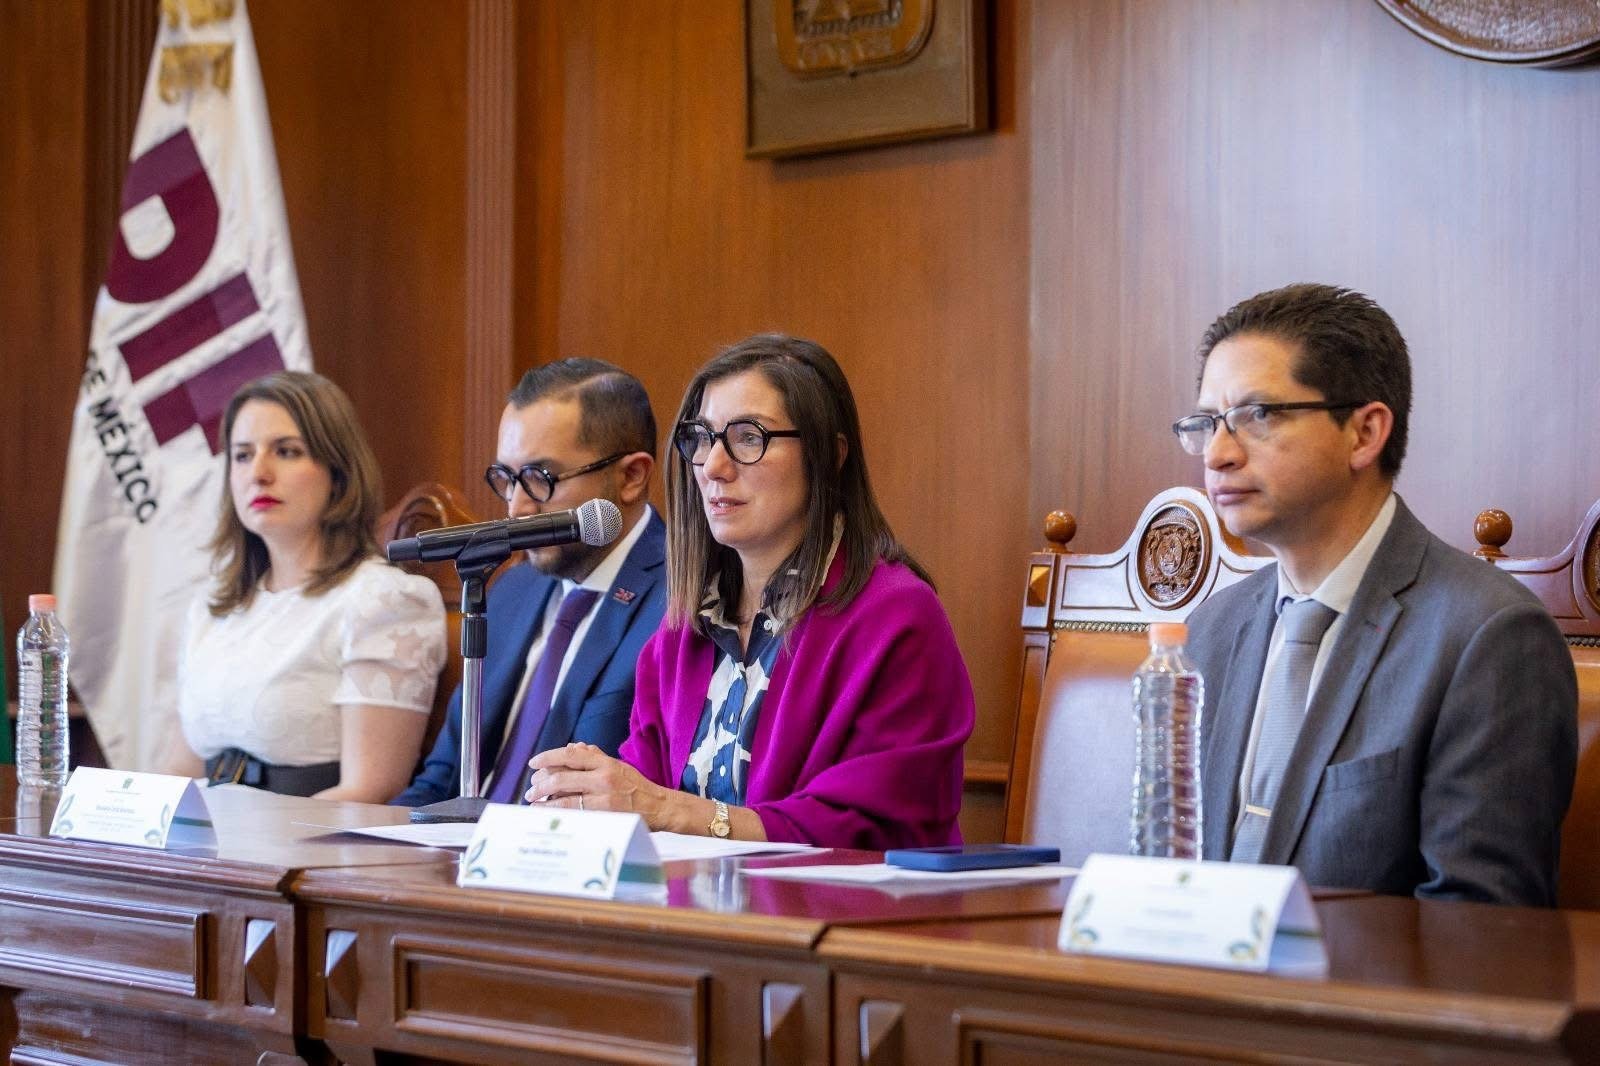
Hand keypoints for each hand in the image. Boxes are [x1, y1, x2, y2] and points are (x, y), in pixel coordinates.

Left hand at [526, 743, 670, 825]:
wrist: (659, 806)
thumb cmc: (637, 786)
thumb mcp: (617, 765)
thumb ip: (595, 756)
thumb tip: (572, 746)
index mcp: (605, 762)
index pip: (569, 755)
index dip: (548, 758)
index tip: (534, 763)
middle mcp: (603, 777)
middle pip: (562, 777)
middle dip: (541, 784)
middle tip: (530, 790)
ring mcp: (604, 797)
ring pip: (565, 797)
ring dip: (545, 801)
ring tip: (533, 804)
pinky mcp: (605, 814)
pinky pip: (575, 813)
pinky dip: (559, 813)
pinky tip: (548, 814)